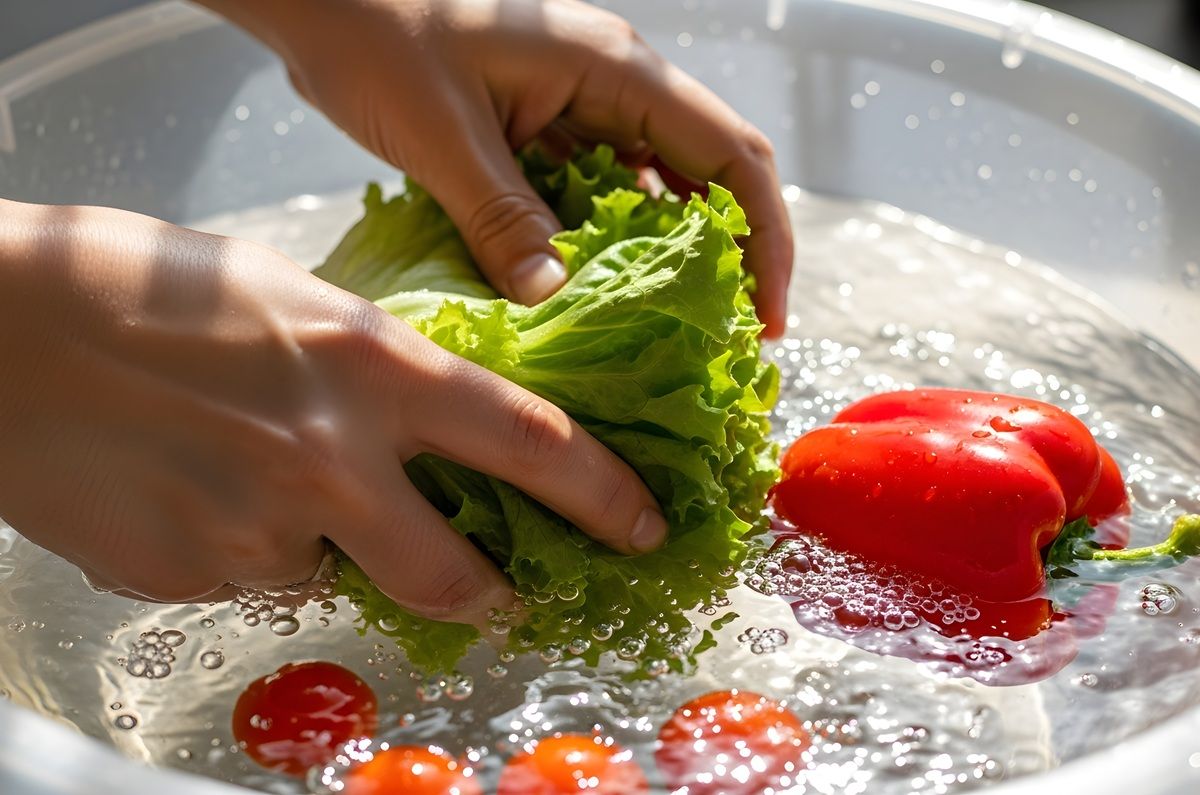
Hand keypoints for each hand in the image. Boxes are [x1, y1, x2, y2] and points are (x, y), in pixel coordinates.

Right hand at [0, 200, 666, 621]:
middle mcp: (331, 460)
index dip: (603, 492)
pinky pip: (252, 577)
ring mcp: (259, 529)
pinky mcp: (191, 576)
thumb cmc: (138, 286)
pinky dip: (248, 546)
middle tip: (505, 594)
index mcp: (372, 368)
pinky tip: (195, 486)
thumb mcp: (293, 301)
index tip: (641, 521)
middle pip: (455, 576)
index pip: (531, 442)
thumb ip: (372, 370)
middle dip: (492, 595)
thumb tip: (424, 421)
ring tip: (258, 472)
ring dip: (327, 542)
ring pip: (335, 572)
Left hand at [200, 0, 792, 334]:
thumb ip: (505, 220)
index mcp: (615, 70)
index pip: (731, 156)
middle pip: (707, 176)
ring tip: (669, 331)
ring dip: (665, 256)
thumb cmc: (378, 37)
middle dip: (726, 257)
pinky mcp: (544, 127)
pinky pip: (596, 193)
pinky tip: (593, 294)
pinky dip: (603, 245)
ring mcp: (581, 104)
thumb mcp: (444, 138)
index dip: (764, 239)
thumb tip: (558, 302)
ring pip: (653, 189)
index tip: (765, 316)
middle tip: (724, 340)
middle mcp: (615, 84)